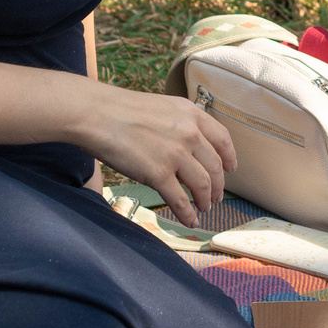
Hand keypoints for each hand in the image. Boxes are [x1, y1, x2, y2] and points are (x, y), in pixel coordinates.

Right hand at [72, 85, 238, 227]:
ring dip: (206, 200)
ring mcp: (175, 154)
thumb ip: (179, 123)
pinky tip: (190, 220)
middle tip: (217, 197)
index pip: (223, 139)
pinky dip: (188, 214)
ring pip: (203, 185)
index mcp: (191, 114)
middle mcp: (189, 133)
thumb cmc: (119, 110)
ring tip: (204, 208)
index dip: (229, 158)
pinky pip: (180, 200)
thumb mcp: (161, 107)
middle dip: (219, 186)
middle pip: (216, 167)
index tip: (231, 169)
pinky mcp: (158, 174)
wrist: (95, 114)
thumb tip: (189, 145)